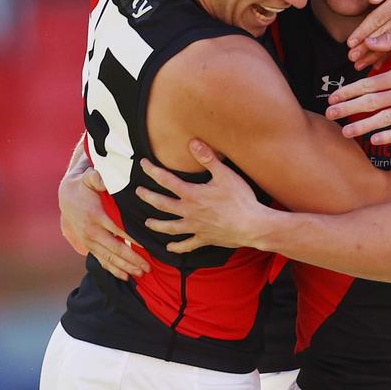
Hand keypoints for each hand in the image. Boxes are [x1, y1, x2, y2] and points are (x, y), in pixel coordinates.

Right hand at [58, 166, 147, 280]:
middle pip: (115, 249)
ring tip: (141, 274)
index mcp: (95, 216)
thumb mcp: (88, 178)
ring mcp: (89, 241)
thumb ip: (96, 178)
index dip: (132, 238)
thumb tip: (102, 178)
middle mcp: (91, 232)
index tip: (147, 246)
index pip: (118, 230)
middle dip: (132, 259)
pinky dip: (114, 270)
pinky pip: (102, 260)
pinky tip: (126, 277)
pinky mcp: (89, 246)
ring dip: (125, 267)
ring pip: (109, 258)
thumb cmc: (82, 186)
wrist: (65, 195)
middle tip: (148, 267)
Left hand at [136, 141, 267, 252]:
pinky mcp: (204, 238)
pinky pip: (187, 244)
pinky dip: (177, 246)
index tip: (143, 164)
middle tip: (138, 192)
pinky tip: (170, 247)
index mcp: (192, 194)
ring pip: (170, 227)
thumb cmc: (240, 199)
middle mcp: (189, 212)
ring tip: (147, 222)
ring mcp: (195, 227)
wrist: (252, 225)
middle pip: (162, 204)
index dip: (152, 171)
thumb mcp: (225, 174)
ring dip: (156, 224)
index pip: (166, 180)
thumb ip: (207, 158)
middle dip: (148, 197)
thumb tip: (193, 142)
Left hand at [326, 29, 390, 143]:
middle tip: (329, 114)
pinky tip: (375, 140)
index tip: (333, 96)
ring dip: (364, 126)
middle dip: (349, 109)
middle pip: (373, 103)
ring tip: (346, 132)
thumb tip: (369, 40)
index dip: (349, 91)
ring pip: (387, 119)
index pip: (370, 84)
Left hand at [346, 0, 390, 69]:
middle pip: (385, 33)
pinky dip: (390, 52)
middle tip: (351, 58)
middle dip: (367, 48)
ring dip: (377, 53)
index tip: (349, 43)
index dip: (363, 31)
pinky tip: (379, 62)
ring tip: (361, 64)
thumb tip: (372, 0)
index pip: (379, 18)